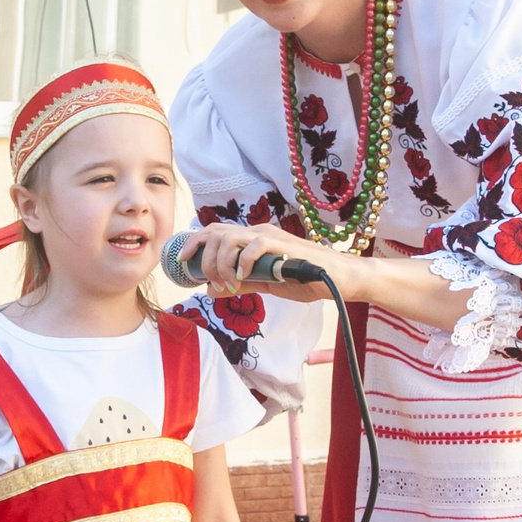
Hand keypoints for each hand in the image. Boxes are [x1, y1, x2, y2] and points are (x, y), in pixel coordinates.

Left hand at [178, 221, 354, 303]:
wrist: (340, 279)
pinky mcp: (284, 246)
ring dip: (221, 263)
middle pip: (216, 233)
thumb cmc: (307, 279)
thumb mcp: (266, 284)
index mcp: (252, 239)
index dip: (194, 244)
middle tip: (213, 282)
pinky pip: (255, 245)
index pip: (214, 232)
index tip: (182, 262)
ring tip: (229, 283)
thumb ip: (241, 284)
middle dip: (205, 259)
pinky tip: (244, 278)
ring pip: (230, 238)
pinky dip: (243, 261)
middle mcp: (258, 232)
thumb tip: (211, 289)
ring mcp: (271, 237)